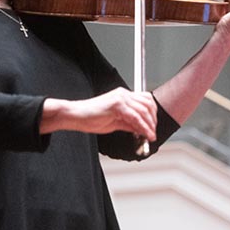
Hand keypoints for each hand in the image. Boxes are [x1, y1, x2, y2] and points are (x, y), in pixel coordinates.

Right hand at [41, 87, 157, 139]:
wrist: (75, 116)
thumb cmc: (90, 118)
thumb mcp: (114, 122)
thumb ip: (128, 123)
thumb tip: (141, 130)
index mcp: (122, 95)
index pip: (145, 99)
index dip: (152, 113)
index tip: (153, 126)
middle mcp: (123, 94)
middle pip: (147, 103)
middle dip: (153, 120)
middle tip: (153, 132)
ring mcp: (120, 98)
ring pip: (143, 110)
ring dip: (150, 125)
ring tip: (150, 135)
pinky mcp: (117, 105)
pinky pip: (135, 117)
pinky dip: (143, 127)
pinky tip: (145, 135)